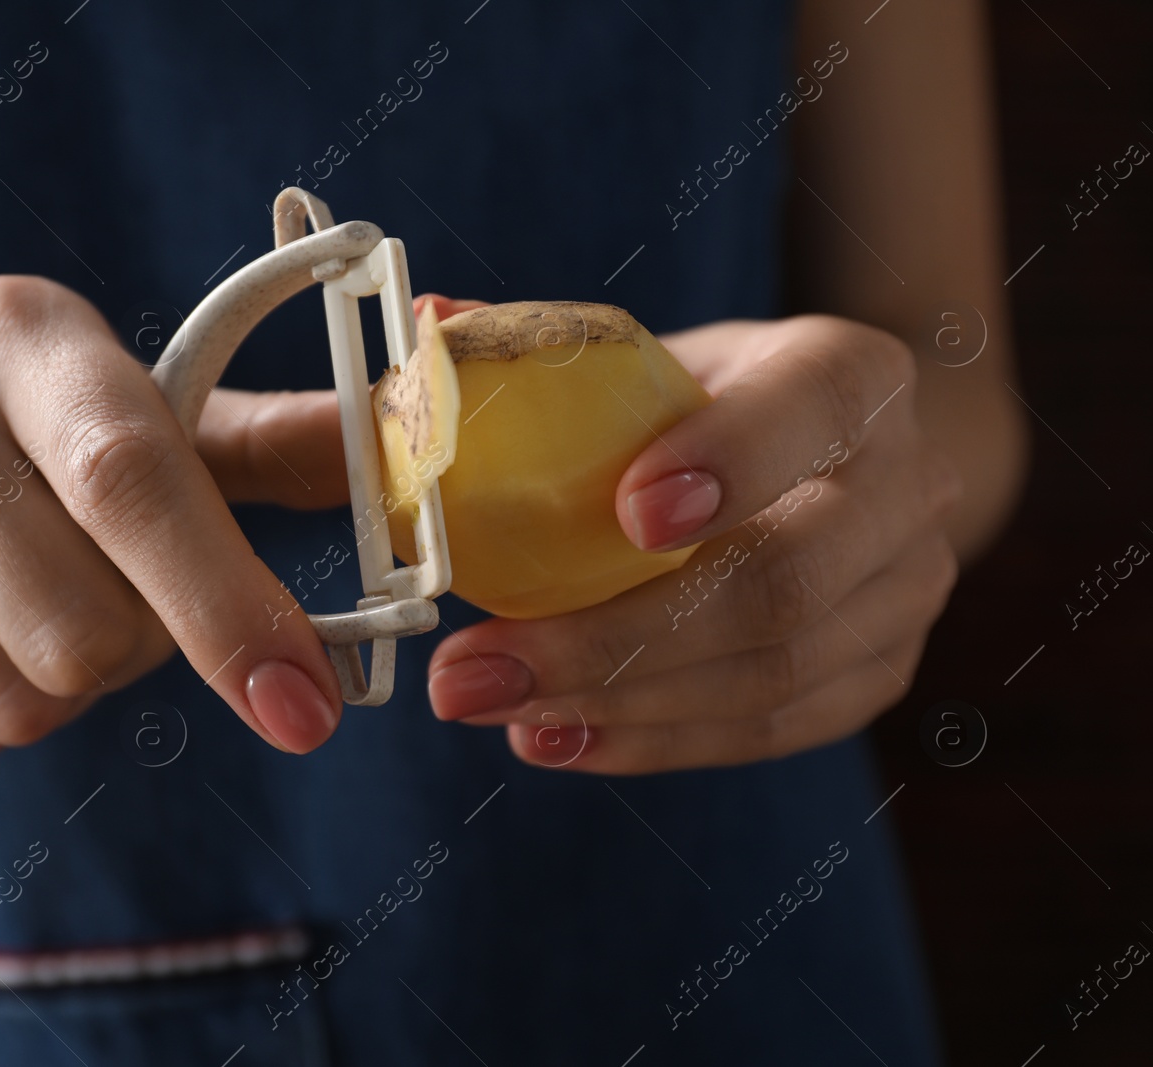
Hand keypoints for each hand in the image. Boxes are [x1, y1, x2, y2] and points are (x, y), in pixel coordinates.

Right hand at [0, 276, 347, 757]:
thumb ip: (275, 444)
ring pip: (25, 697)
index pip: (133, 482)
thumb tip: (418, 455)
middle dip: (143, 646)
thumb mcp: (142, 406)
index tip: (304, 709)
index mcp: (26, 333)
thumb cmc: (35, 432)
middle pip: (87, 633)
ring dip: (74, 682)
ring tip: (37, 594)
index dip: (227, 605)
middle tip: (117, 584)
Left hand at [425, 312, 962, 773]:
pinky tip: (556, 738)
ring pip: (772, 675)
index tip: (626, 515)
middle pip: (784, 582)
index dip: (731, 461)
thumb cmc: (710, 400)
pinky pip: (770, 730)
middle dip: (615, 639)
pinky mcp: (877, 672)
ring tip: (491, 705)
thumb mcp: (647, 353)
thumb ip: (543, 350)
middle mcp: (906, 483)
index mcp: (852, 375)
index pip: (812, 409)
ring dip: (616, 707)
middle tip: (475, 669)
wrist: (837, 460)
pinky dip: (653, 742)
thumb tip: (428, 327)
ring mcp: (905, 590)